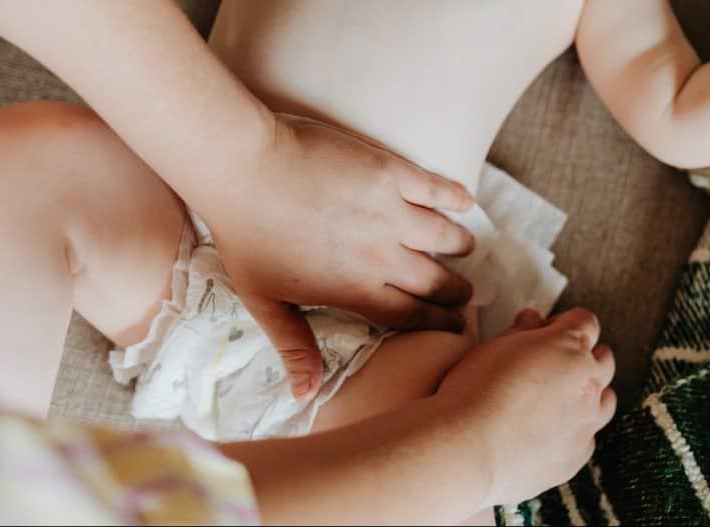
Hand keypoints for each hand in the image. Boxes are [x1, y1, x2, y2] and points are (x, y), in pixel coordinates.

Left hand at [202, 114, 475, 399]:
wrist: (243, 168)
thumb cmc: (245, 236)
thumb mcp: (264, 301)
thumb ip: (294, 346)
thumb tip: (306, 395)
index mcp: (356, 290)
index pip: (412, 316)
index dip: (439, 323)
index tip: (456, 326)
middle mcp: (382, 256)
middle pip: (435, 281)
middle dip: (456, 291)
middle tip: (464, 292)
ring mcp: (390, 212)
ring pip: (445, 235)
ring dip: (460, 244)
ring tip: (465, 246)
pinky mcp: (390, 172)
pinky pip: (436, 188)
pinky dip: (456, 196)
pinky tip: (466, 201)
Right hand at [438, 308, 616, 506]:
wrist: (468, 450)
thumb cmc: (473, 393)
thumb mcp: (492, 346)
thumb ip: (521, 330)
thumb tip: (533, 320)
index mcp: (568, 347)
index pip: (585, 322)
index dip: (564, 323)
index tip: (545, 331)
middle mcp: (587, 383)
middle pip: (603, 359)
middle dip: (582, 355)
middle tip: (550, 363)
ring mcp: (586, 422)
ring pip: (606, 398)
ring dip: (588, 393)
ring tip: (555, 399)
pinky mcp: (578, 454)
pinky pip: (587, 436)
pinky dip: (574, 429)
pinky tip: (545, 431)